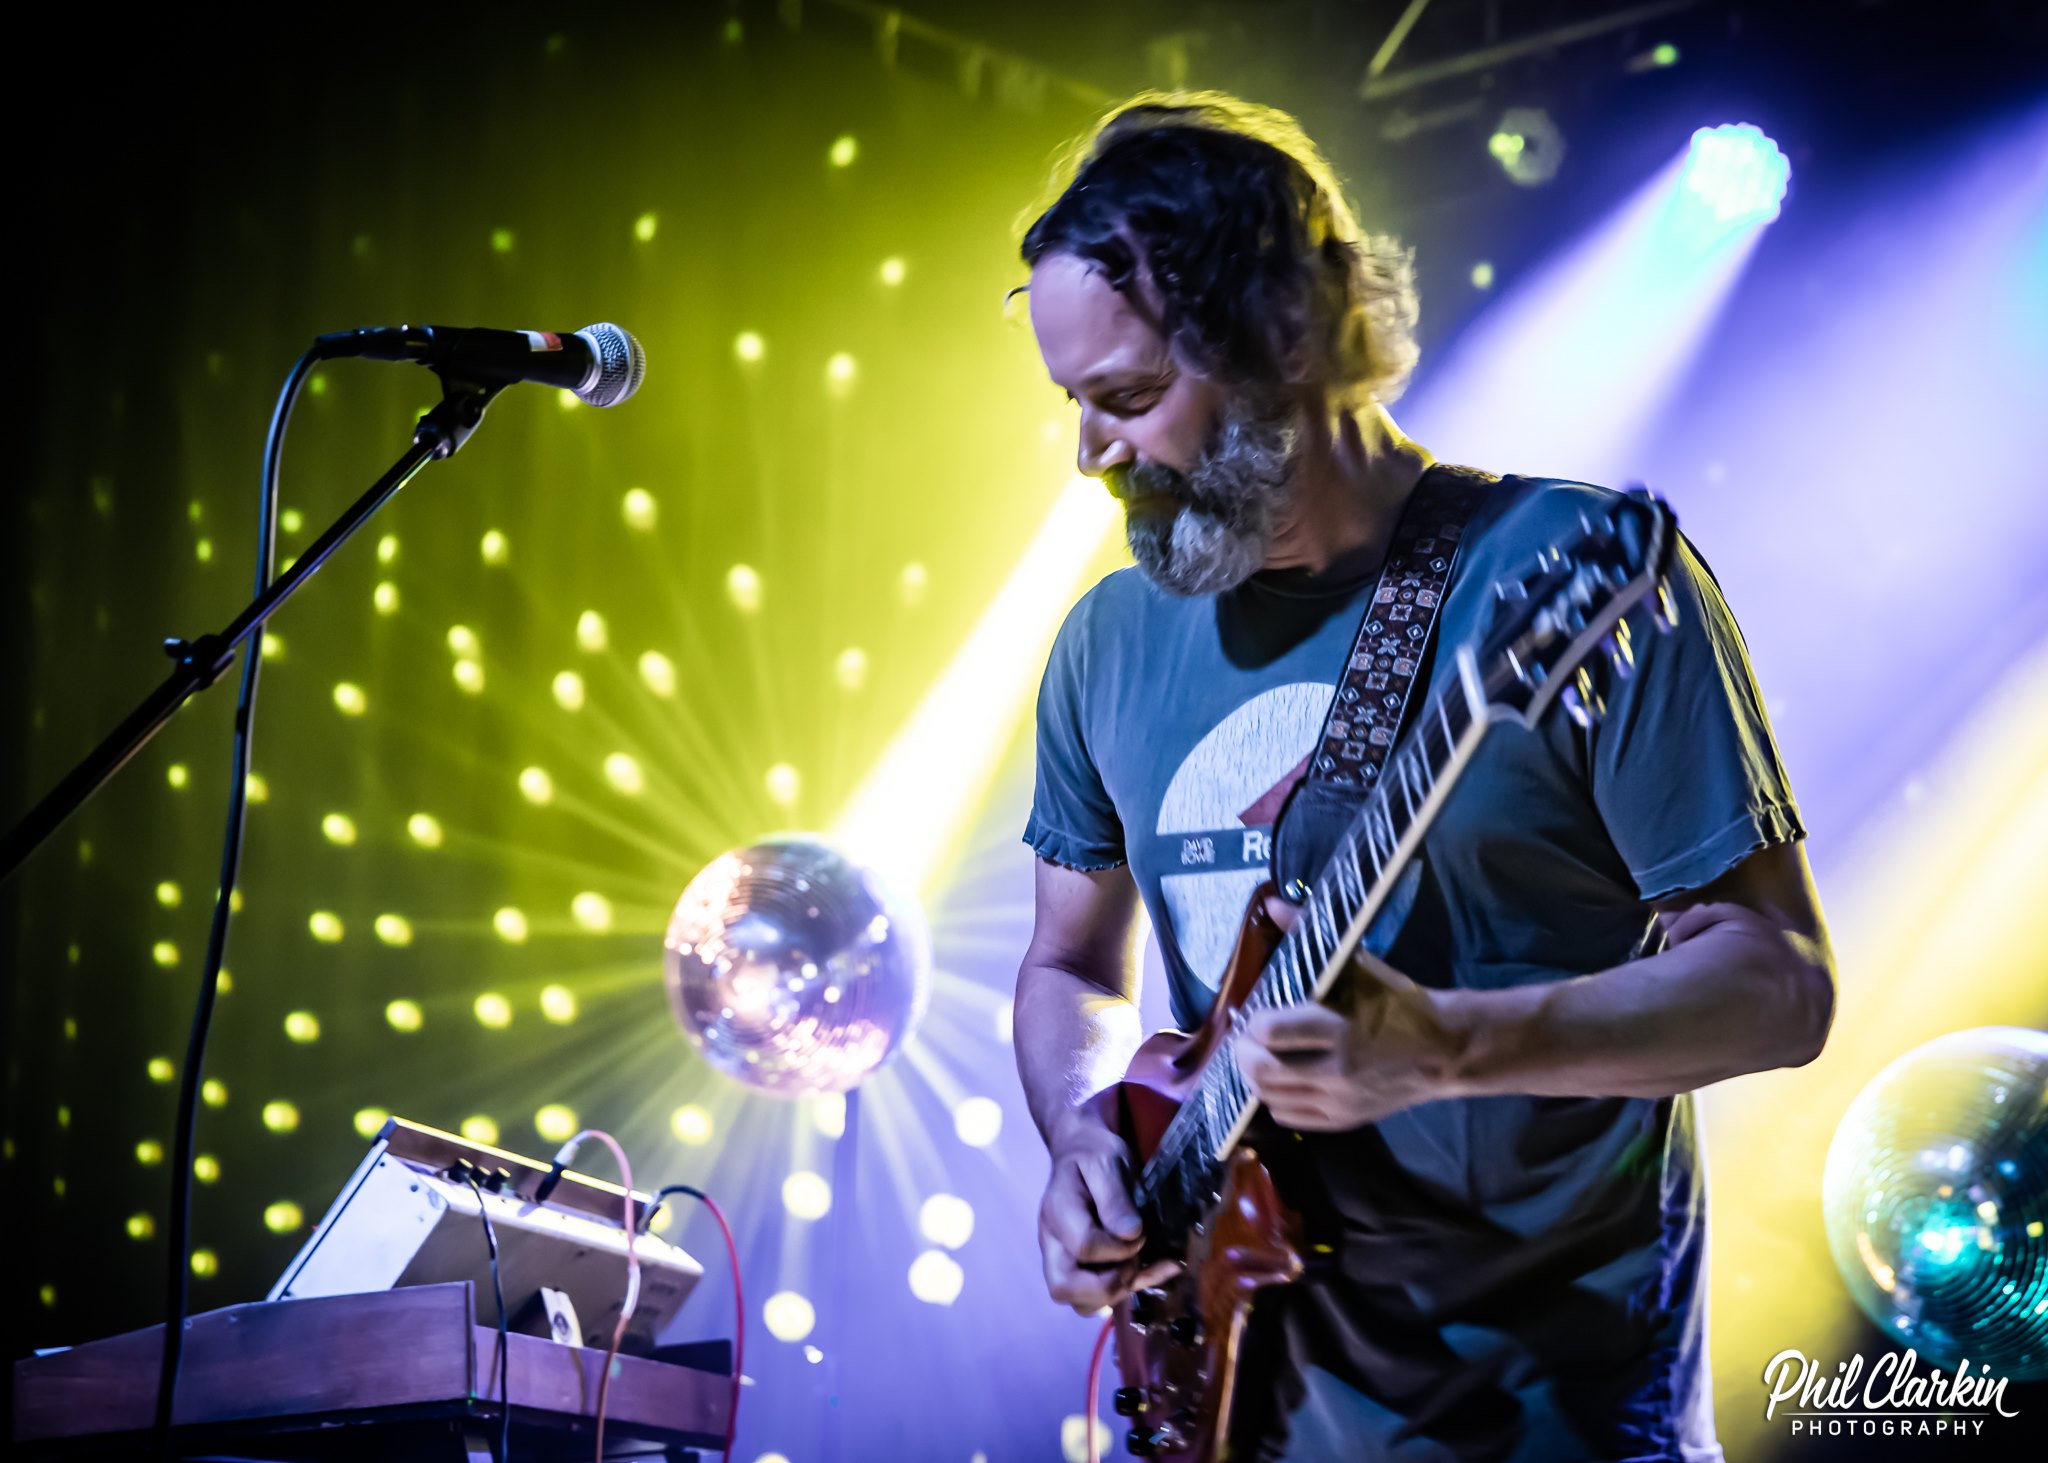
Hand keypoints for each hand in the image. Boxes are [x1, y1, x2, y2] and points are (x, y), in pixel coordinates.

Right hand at [1037, 1109, 1180, 1314]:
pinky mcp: (1077, 1268)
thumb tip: (1130, 1234)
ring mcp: (1061, 1259)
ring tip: (1139, 1265)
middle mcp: (1052, 1242)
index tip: (1139, 1231)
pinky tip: (1153, 1271)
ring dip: (1116, 1292)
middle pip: (1063, 1288)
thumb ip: (1115, 1197)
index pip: (1084, 1246)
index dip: (1119, 1246)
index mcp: (1057, 1211)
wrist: (1081, 1152)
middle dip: (1108, 1285)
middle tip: (1134, 1260)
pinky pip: (1095, 1300)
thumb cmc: (1093, 1154)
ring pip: (1078, 1302)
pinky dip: (1126, 1291)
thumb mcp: (1107, 1161)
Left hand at [1238, 894, 1464, 1130]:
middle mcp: (1339, 1070)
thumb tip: (1270, 903)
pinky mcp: (1346, 1119)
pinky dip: (1273, 1100)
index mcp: (1342, 1026)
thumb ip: (1309, 933)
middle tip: (1244, 1037)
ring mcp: (1342, 1100)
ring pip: (1271, 1097)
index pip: (1271, 1032)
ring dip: (1254, 1076)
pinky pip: (1290, 1117)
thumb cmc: (1401, 1001)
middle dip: (1243, 1052)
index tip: (1251, 1013)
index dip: (1252, 1023)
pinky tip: (1277, 1081)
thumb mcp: (1359, 965)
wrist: (1448, 1049)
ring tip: (1257, 1056)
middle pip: (1263, 1070)